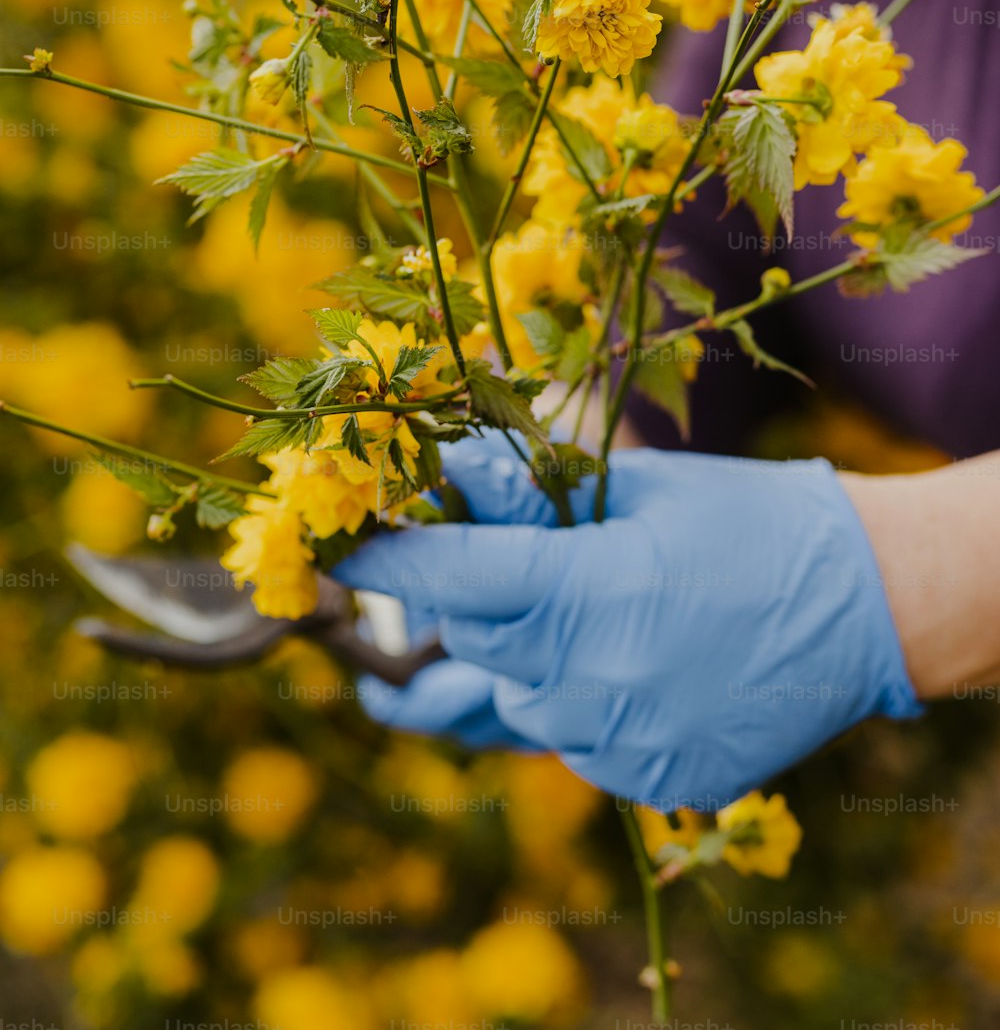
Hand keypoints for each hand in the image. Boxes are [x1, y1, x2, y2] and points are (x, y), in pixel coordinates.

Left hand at [337, 437, 920, 808]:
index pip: (451, 579)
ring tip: (594, 611)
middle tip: (510, 564)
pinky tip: (627, 662)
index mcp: (586, 590)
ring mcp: (621, 744)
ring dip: (531, 658)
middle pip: (478, 646)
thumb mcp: (635, 488)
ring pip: (522, 701)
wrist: (864, 604)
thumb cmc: (746, 520)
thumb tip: (449, 472)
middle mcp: (592, 682)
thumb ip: (531, 492)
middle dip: (478, 604)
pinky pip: (574, 744)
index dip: (392, 563)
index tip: (348, 554)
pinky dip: (579, 702)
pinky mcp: (650, 780)